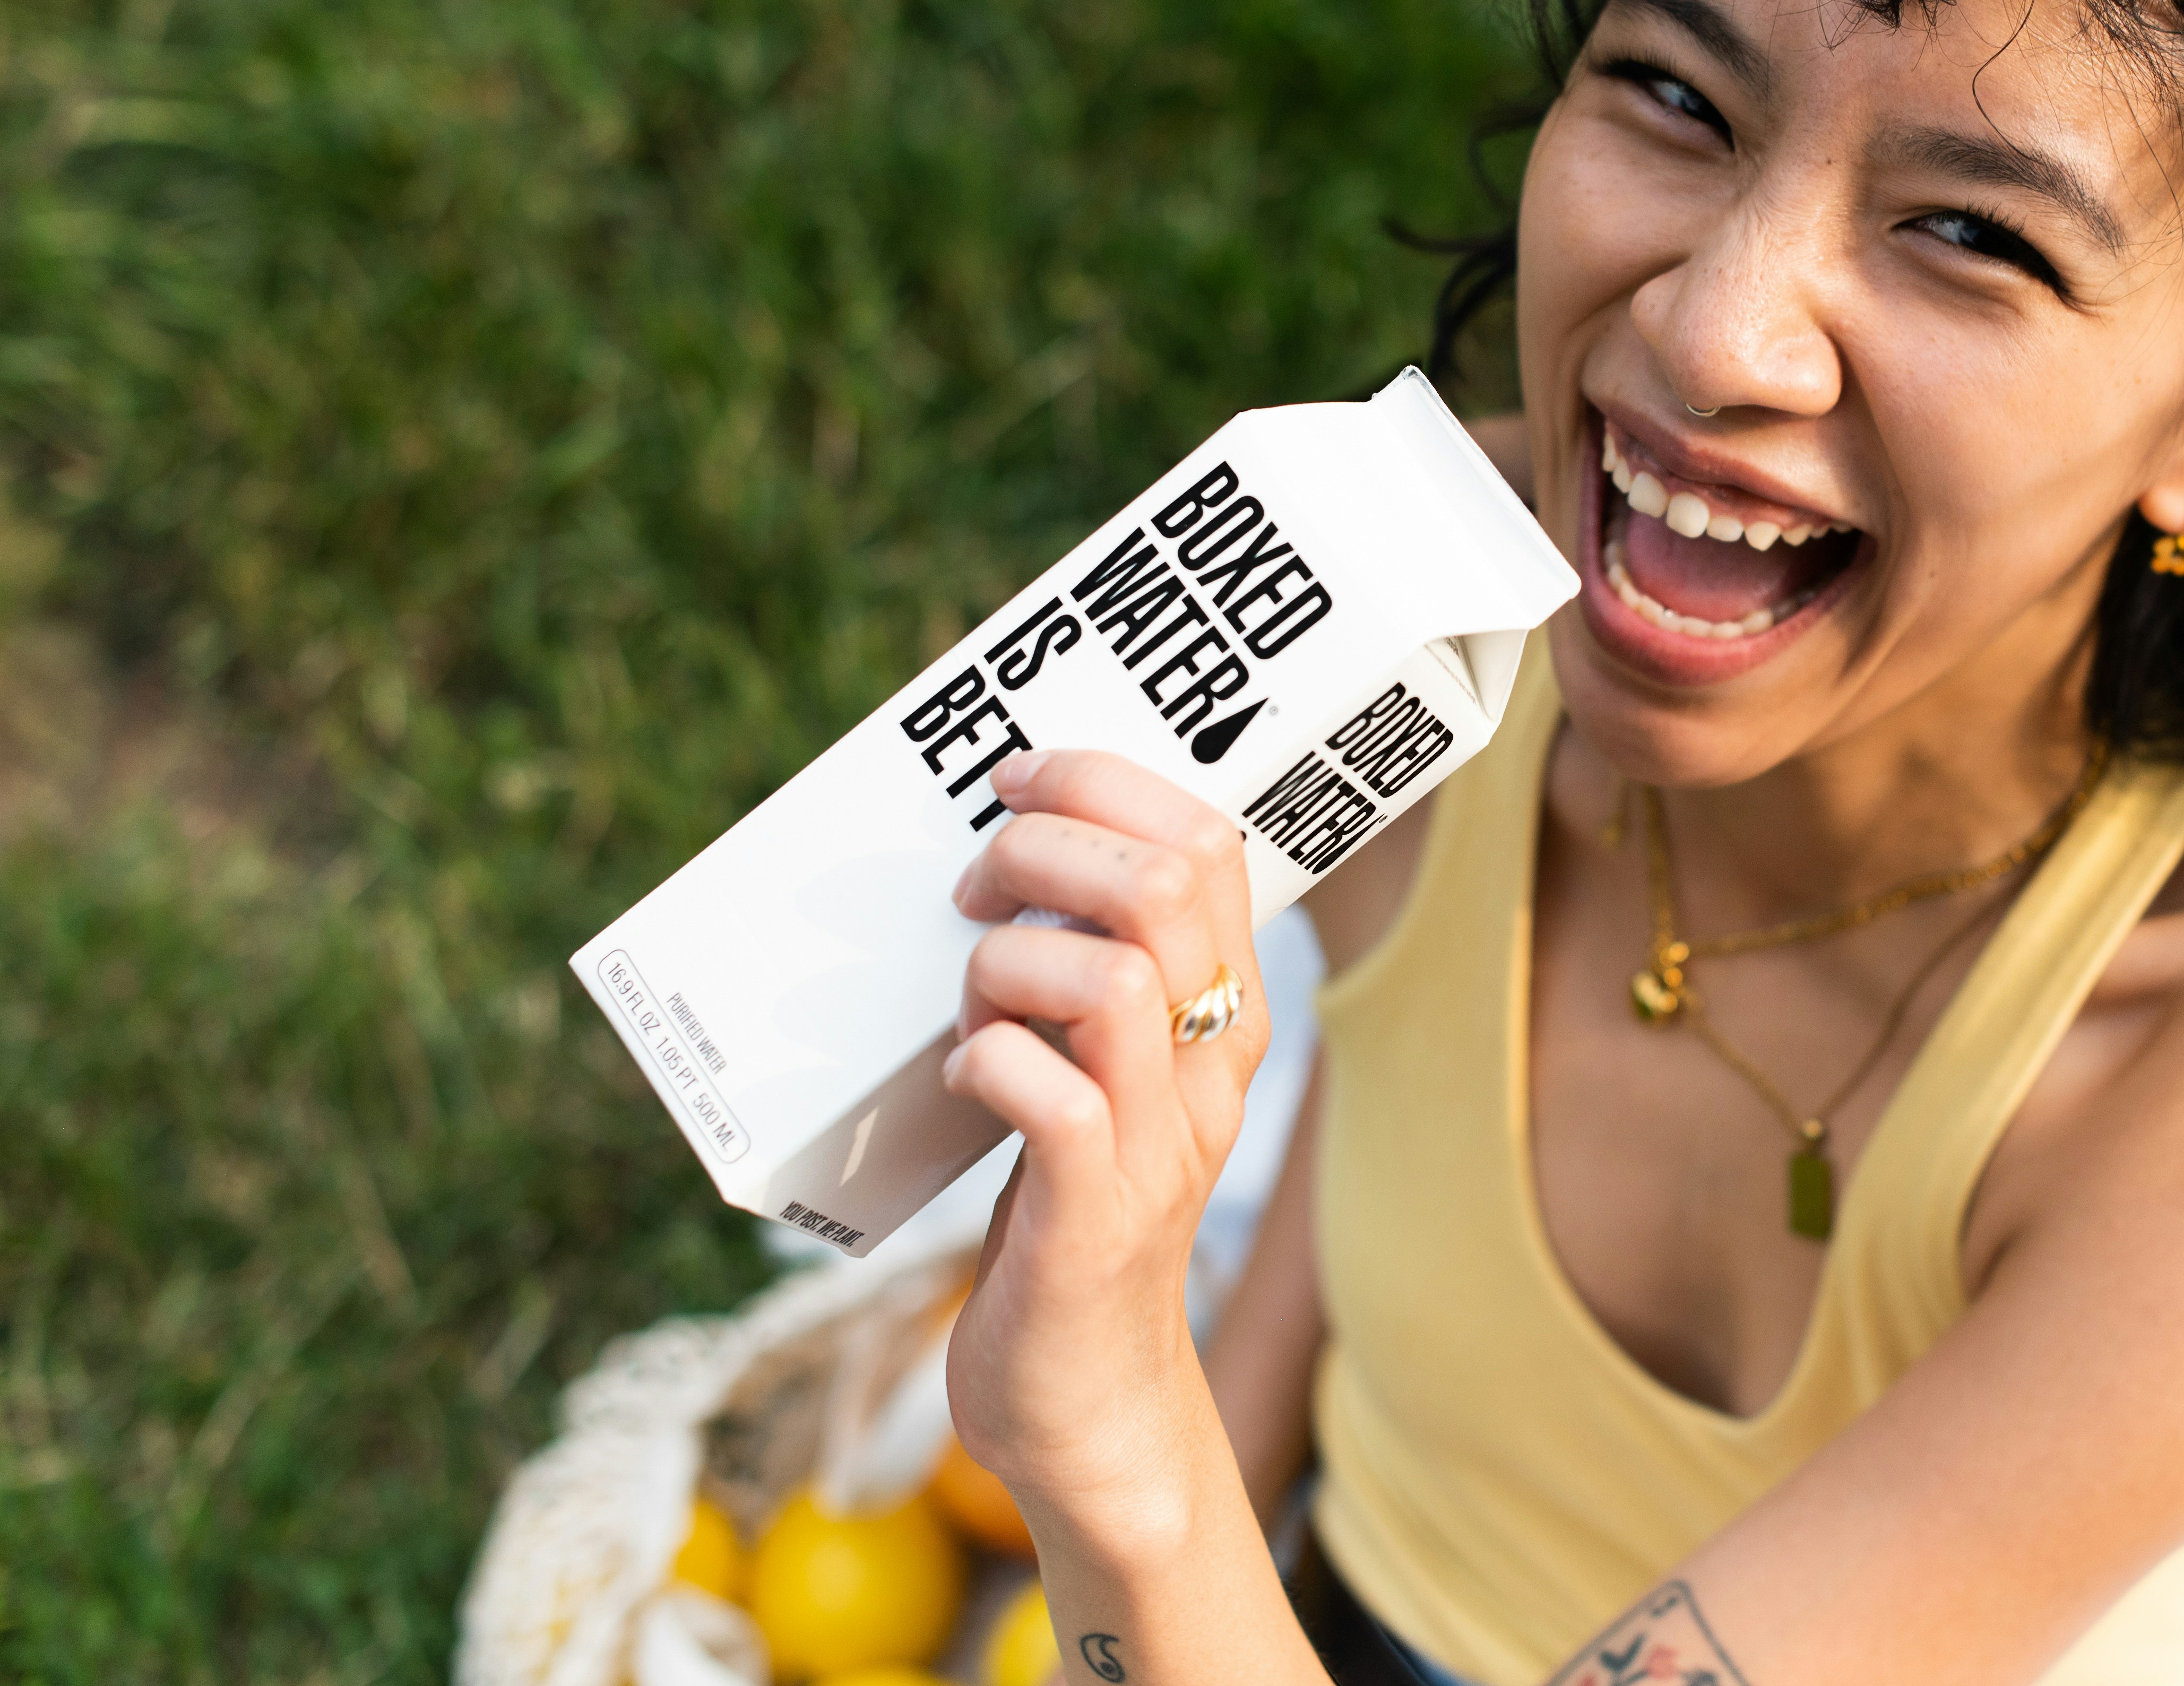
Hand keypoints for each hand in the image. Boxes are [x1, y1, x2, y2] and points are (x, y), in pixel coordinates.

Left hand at [938, 748, 1267, 1548]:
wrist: (1089, 1401)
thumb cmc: (1070, 1215)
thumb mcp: (1106, 1074)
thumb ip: (1087, 978)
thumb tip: (1013, 851)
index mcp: (1220, 1019)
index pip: (1210, 845)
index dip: (1107, 782)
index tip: (1020, 782)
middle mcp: (1207, 1073)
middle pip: (1164, 889)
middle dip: (1045, 850)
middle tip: (975, 889)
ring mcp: (1158, 1147)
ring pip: (1112, 981)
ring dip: (1009, 962)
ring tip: (972, 1001)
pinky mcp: (1093, 1220)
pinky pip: (1052, 1100)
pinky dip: (987, 1060)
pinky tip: (963, 1075)